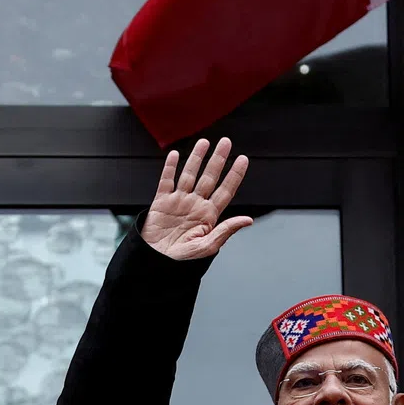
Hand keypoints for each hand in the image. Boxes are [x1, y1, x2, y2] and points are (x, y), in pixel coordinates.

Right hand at [141, 137, 251, 260]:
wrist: (155, 262)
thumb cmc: (180, 260)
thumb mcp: (206, 247)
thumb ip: (226, 231)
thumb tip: (248, 220)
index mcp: (208, 216)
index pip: (225, 191)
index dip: (234, 175)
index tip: (243, 159)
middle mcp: (195, 205)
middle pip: (209, 177)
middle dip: (218, 159)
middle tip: (226, 142)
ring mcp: (178, 202)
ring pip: (189, 175)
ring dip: (196, 158)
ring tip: (204, 142)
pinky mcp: (161, 202)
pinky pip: (166, 181)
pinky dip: (170, 168)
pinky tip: (175, 155)